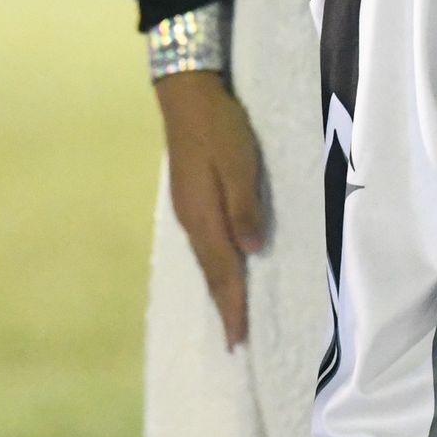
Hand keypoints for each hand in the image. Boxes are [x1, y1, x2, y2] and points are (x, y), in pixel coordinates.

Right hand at [154, 70, 267, 347]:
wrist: (186, 95)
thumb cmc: (219, 127)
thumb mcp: (239, 163)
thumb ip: (244, 207)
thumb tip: (250, 251)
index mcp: (204, 216)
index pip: (223, 272)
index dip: (233, 306)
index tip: (239, 340)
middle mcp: (192, 220)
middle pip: (211, 272)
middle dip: (224, 306)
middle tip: (235, 341)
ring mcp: (188, 210)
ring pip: (206, 260)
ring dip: (219, 289)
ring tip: (230, 314)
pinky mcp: (191, 199)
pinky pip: (204, 245)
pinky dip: (216, 266)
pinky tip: (222, 269)